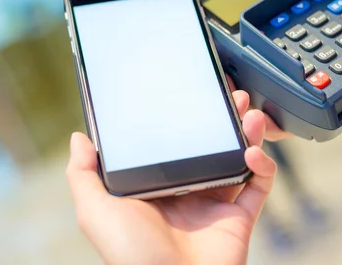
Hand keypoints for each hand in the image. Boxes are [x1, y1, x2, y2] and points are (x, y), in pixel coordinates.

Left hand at [66, 90, 276, 264]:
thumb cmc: (130, 256)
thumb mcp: (96, 211)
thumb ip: (84, 175)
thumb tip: (78, 139)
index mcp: (157, 186)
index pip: (174, 143)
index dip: (185, 117)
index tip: (192, 93)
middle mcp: (187, 191)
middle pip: (211, 145)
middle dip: (223, 118)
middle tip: (229, 95)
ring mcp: (215, 204)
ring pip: (238, 159)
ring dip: (247, 133)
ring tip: (248, 113)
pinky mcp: (239, 217)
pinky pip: (259, 186)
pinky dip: (263, 166)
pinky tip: (253, 153)